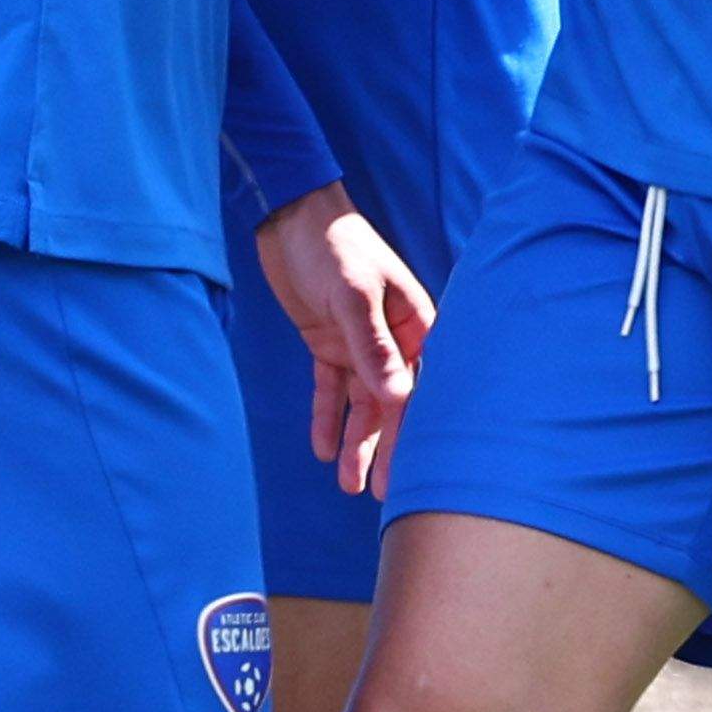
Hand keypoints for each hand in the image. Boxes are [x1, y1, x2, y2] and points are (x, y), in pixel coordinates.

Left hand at [250, 187, 436, 499]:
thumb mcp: (353, 294)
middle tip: (379, 496)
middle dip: (386, 449)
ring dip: (355, 441)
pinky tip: (321, 450)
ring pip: (361, 404)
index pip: (419, 390)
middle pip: (392, 405)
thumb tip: (397, 398)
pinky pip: (330, 388)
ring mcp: (361, 344)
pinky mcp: (329, 343)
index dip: (415, 434)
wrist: (291, 215)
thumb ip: (372, 346)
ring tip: (347, 484)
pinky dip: (326, 417)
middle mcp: (394, 341)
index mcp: (416, 326)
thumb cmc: (333, 245)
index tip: (411, 476)